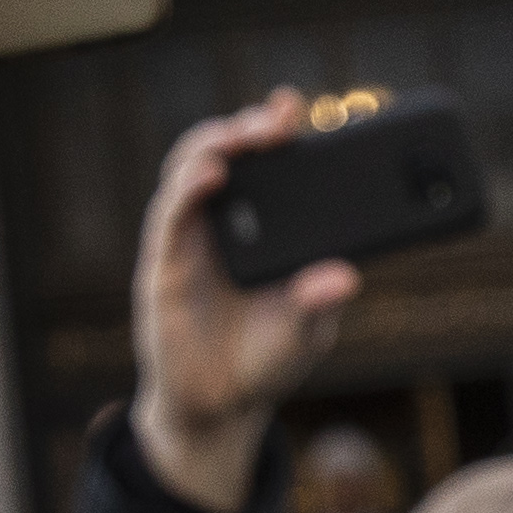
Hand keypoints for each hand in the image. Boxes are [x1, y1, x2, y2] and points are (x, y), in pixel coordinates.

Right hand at [129, 90, 361, 512]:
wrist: (219, 405)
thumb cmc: (266, 359)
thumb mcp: (308, 331)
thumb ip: (322, 303)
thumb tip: (348, 276)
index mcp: (264, 227)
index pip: (271, 165)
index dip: (281, 130)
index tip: (302, 106)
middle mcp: (225, 222)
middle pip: (230, 153)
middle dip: (253, 126)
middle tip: (284, 113)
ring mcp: (190, 239)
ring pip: (192, 169)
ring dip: (219, 142)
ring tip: (249, 134)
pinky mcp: (164, 264)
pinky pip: (170, 215)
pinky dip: (188, 188)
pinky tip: (213, 173)